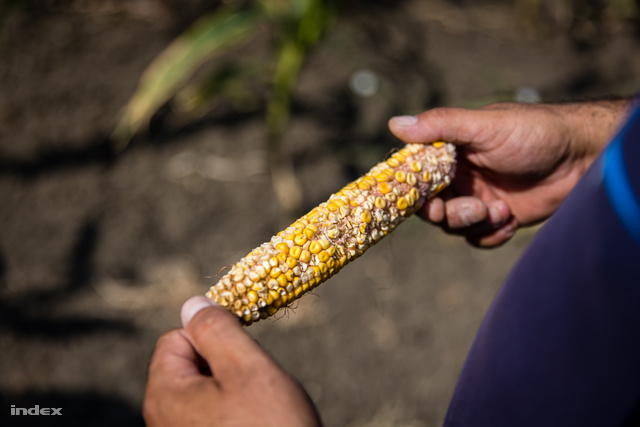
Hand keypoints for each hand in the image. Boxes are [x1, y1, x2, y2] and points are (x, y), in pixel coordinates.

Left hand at [144, 296, 321, 426]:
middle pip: (187, 365)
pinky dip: (234, 414)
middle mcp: (162, 420)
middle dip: (223, 365)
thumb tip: (191, 304)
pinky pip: (210, 417)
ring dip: (232, 391)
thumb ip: (216, 330)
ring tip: (257, 412)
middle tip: (253, 386)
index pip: (174, 338)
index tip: (241, 353)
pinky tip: (255, 426)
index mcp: (165, 394)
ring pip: (203, 392)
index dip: (210, 336)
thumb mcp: (247, 368)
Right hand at [389, 101, 628, 246]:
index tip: (424, 201)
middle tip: (473, 208)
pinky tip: (511, 220)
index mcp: (448, 151)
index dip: (413, 192)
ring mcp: (476, 198)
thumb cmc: (534, 132)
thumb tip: (394, 124)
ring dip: (474, 223)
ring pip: (452, 225)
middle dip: (448, 213)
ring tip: (502, 210)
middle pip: (430, 207)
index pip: (415, 175)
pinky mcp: (496, 218)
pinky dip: (490, 235)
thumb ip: (441, 125)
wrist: (582, 158)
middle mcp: (458, 176)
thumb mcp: (485, 125)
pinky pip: (477, 238)